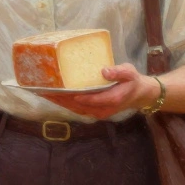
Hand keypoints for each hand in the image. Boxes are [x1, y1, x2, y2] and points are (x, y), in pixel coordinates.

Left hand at [42, 64, 160, 119]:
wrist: (140, 95)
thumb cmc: (133, 81)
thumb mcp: (129, 72)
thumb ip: (118, 72)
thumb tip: (103, 71)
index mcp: (111, 99)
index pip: (87, 99)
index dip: (71, 96)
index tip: (57, 90)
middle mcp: (102, 109)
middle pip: (77, 106)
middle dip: (60, 99)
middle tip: (43, 91)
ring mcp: (98, 112)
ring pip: (76, 109)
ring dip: (61, 102)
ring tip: (44, 93)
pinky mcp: (95, 112)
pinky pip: (78, 109)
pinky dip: (66, 104)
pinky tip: (56, 97)